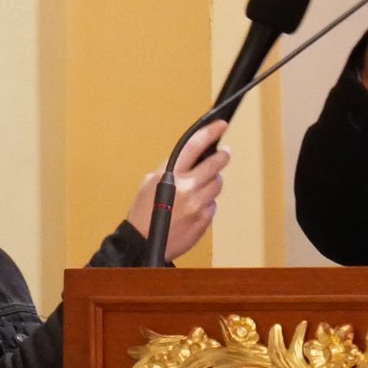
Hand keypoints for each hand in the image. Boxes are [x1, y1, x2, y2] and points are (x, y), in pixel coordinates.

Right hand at [126, 119, 229, 262]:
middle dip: (222, 157)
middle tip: (224, 153)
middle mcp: (186, 188)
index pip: (194, 147)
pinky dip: (207, 203)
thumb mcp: (150, 182)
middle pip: (215, 165)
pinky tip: (193, 207)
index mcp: (170, 175)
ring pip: (217, 184)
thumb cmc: (143, 212)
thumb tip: (192, 158)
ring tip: (199, 187)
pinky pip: (213, 205)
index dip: (209, 133)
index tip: (220, 124)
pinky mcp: (204, 220)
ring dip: (212, 182)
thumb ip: (171, 169)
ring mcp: (197, 205)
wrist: (143, 243)